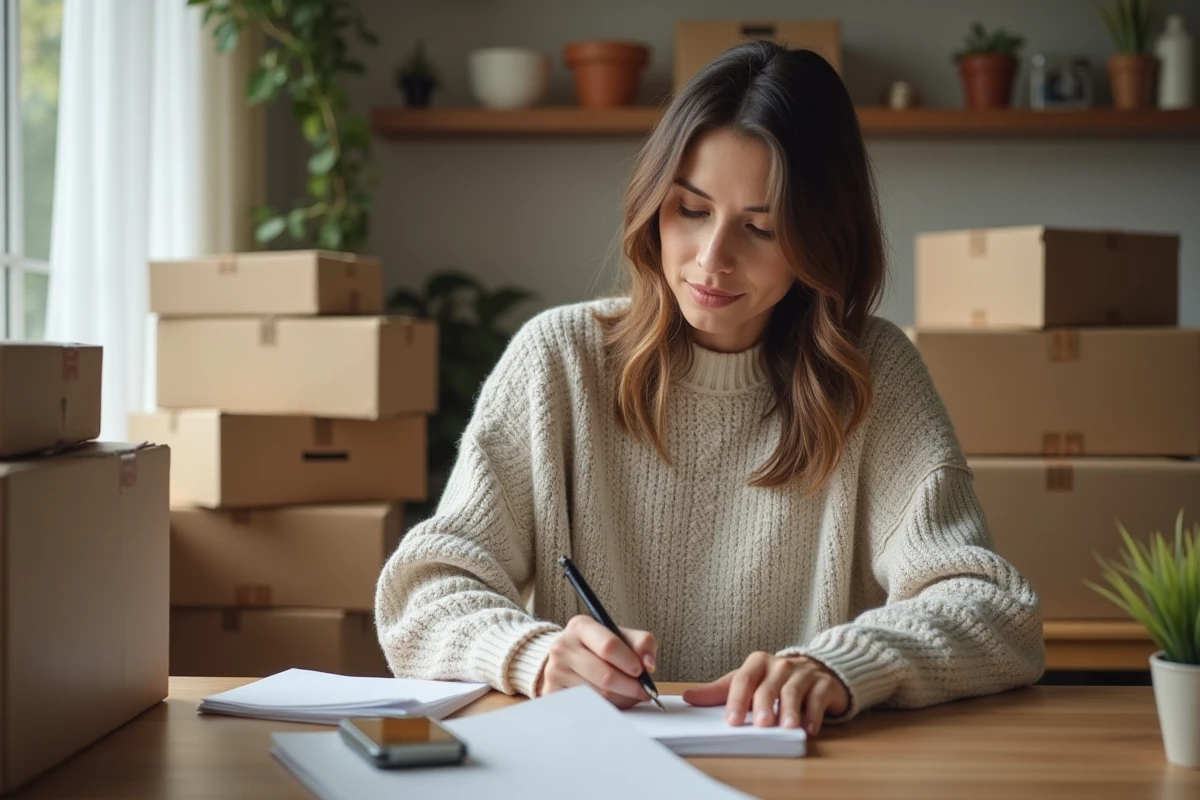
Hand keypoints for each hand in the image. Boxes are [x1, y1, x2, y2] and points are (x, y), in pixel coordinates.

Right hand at [536, 615, 656, 708]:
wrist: (566, 658)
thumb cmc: (598, 647)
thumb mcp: (620, 635)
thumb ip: (642, 643)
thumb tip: (649, 664)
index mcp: (581, 626)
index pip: (609, 646)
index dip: (630, 662)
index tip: (642, 672)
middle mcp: (563, 646)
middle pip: (604, 675)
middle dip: (630, 687)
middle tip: (643, 691)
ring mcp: (555, 671)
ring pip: (598, 695)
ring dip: (621, 699)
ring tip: (628, 694)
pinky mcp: (553, 693)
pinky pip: (587, 707)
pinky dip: (606, 708)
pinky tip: (613, 700)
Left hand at [682, 652, 848, 734]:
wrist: (816, 670)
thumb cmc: (774, 680)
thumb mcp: (747, 682)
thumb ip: (719, 692)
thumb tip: (688, 697)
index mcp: (758, 663)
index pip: (744, 679)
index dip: (737, 700)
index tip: (732, 721)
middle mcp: (780, 665)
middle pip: (769, 685)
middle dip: (764, 704)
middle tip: (761, 723)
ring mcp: (803, 673)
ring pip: (794, 691)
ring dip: (790, 710)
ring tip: (787, 727)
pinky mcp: (824, 684)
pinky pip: (818, 698)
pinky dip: (813, 714)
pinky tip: (809, 728)